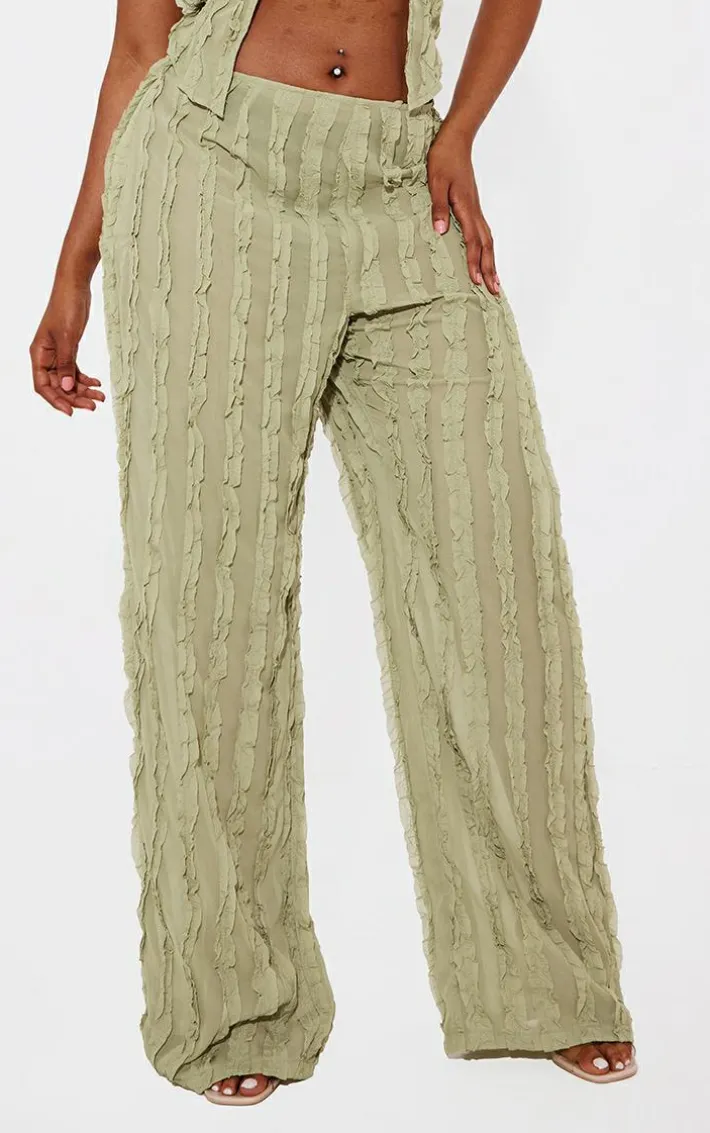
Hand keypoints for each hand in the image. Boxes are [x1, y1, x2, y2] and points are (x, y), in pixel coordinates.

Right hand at [30, 278, 104, 415]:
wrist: (74, 289)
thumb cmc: (66, 309)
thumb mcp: (67, 339)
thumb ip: (66, 364)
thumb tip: (65, 387)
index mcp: (38, 355)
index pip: (42, 385)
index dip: (55, 400)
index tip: (71, 412)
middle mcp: (46, 357)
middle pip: (57, 386)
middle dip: (74, 397)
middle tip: (93, 406)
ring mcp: (58, 354)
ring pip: (68, 380)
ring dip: (83, 390)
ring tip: (100, 398)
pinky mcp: (69, 350)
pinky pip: (75, 370)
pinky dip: (85, 379)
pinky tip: (97, 384)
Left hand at [426, 120, 499, 295]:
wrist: (455, 140)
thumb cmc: (443, 159)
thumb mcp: (435, 182)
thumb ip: (438, 207)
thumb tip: (440, 232)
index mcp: (466, 207)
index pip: (472, 240)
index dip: (474, 262)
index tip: (476, 281)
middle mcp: (475, 211)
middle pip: (486, 245)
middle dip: (490, 269)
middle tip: (495, 291)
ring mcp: (476, 209)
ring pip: (488, 240)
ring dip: (492, 261)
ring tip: (495, 281)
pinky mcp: (473, 206)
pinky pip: (484, 233)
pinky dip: (487, 249)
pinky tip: (486, 256)